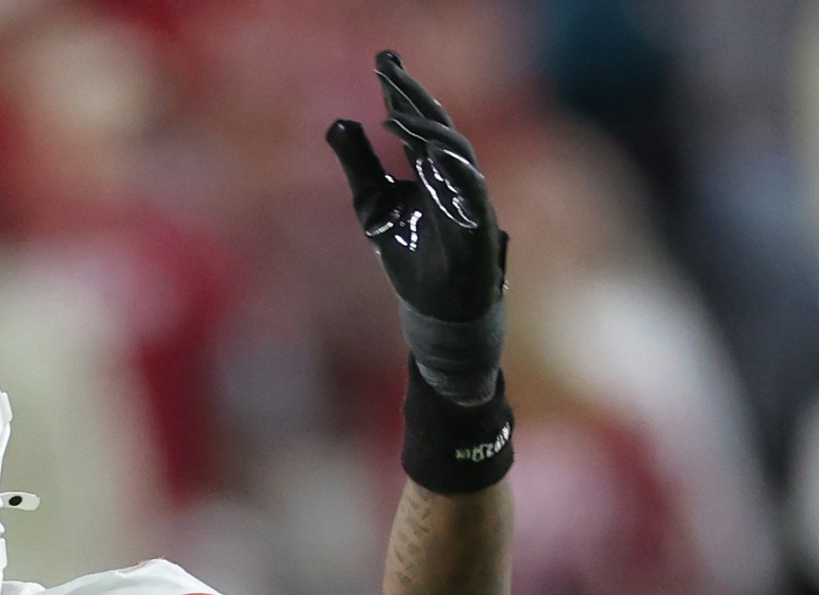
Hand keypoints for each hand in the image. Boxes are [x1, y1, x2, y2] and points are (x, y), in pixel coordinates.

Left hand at [326, 51, 506, 402]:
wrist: (437, 310)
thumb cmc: (411, 256)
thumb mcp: (373, 205)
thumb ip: (360, 166)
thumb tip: (339, 121)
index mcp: (431, 168)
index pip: (417, 121)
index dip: (401, 91)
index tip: (383, 60)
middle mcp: (455, 177)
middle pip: (438, 127)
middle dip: (415, 98)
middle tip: (389, 70)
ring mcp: (471, 200)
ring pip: (456, 155)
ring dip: (429, 133)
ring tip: (399, 114)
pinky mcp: (479, 230)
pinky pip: (471, 196)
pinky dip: (452, 176)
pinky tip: (431, 159)